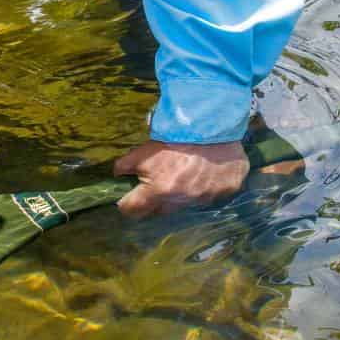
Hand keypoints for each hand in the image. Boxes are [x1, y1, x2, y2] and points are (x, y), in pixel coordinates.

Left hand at [114, 140, 248, 216]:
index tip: (125, 199)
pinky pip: (206, 197)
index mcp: (158, 191)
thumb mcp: (145, 150)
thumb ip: (126, 164)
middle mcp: (180, 201)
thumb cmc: (176, 138)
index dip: (126, 204)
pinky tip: (200, 175)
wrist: (214, 127)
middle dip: (151, 202)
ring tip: (177, 177)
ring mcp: (203, 198)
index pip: (132, 210)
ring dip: (176, 196)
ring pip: (182, 205)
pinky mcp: (222, 192)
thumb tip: (117, 174)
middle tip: (152, 186)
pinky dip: (201, 189)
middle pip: (157, 211)